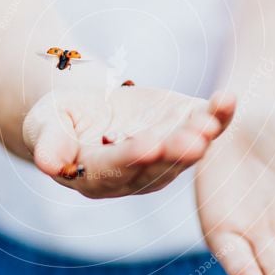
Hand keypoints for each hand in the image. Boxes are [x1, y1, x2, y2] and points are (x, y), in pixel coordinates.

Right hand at [23, 86, 234, 197]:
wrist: (87, 109)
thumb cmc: (60, 119)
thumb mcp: (45, 124)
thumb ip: (50, 142)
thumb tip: (47, 163)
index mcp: (98, 176)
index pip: (117, 168)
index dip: (132, 157)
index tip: (148, 145)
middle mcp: (137, 174)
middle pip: (159, 165)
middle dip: (176, 153)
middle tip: (193, 142)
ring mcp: (165, 155)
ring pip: (187, 150)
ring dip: (201, 137)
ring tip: (210, 122)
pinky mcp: (184, 131)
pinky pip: (207, 126)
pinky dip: (220, 114)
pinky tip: (228, 99)